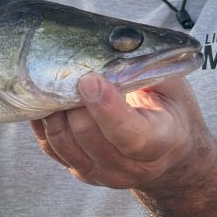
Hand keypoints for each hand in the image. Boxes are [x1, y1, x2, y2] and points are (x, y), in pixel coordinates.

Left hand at [30, 72, 211, 190]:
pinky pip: (51, 148)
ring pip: (64, 143)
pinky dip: (44, 123)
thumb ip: (148, 67)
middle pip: (88, 136)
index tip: (89, 79)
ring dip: (56, 111)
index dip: (105, 108)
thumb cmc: (171, 111)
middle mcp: (131, 167)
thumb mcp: (172, 85)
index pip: (128, 134)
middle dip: (74, 102)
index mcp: (161, 143)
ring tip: (57, 84)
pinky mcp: (81, 171)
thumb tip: (114, 42)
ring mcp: (103, 174)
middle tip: (70, 74)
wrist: (172, 156)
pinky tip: (47, 101)